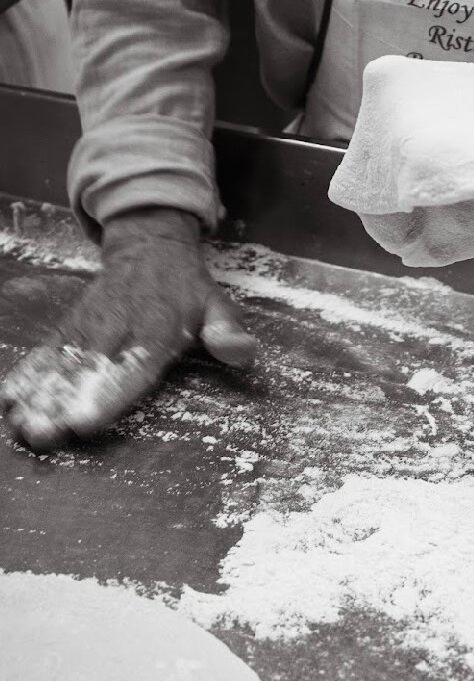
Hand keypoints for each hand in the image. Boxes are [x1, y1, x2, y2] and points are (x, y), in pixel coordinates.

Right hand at [1, 207, 256, 449]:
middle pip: (90, 370)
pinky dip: (30, 370)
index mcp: (159, 329)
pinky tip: (11, 396)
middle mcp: (121, 328)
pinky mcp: (74, 322)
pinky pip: (50, 347)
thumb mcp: (217, 304)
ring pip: (64, 361)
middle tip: (42, 434)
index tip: (87, 421)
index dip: (111, 394)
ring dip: (41, 393)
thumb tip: (243, 353)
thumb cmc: (187, 288)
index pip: (135, 367)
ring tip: (21, 424)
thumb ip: (227, 332)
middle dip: (64, 403)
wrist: (150, 246)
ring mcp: (92, 324)